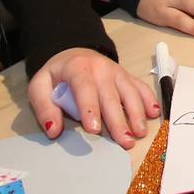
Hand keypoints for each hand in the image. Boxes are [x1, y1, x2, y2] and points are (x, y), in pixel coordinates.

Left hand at [30, 47, 157, 148]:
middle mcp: (101, 68)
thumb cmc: (57, 75)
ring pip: (129, 92)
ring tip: (140, 133)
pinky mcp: (126, 76)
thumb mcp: (39, 86)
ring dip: (137, 113)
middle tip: (125, 141)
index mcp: (77, 68)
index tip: (94, 130)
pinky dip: (149, 99)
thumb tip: (53, 131)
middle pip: (111, 96)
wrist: (72, 52)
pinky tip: (154, 114)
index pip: (85, 88)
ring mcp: (116, 71)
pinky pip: (140, 86)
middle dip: (119, 120)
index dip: (90, 109)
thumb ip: (44, 108)